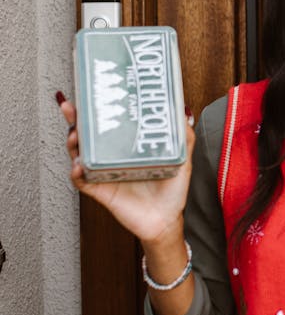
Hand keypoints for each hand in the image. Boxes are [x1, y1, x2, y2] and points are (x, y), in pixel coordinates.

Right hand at [57, 92, 194, 245]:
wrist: (166, 221)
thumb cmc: (171, 191)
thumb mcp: (182, 160)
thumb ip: (184, 138)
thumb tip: (183, 112)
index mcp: (127, 147)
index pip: (108, 123)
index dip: (97, 109)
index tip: (91, 93)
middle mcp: (112, 158)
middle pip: (87, 135)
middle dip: (75, 120)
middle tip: (71, 108)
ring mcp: (104, 174)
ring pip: (79, 155)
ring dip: (74, 144)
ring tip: (76, 135)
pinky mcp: (101, 192)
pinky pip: (82, 181)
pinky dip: (77, 173)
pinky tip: (78, 165)